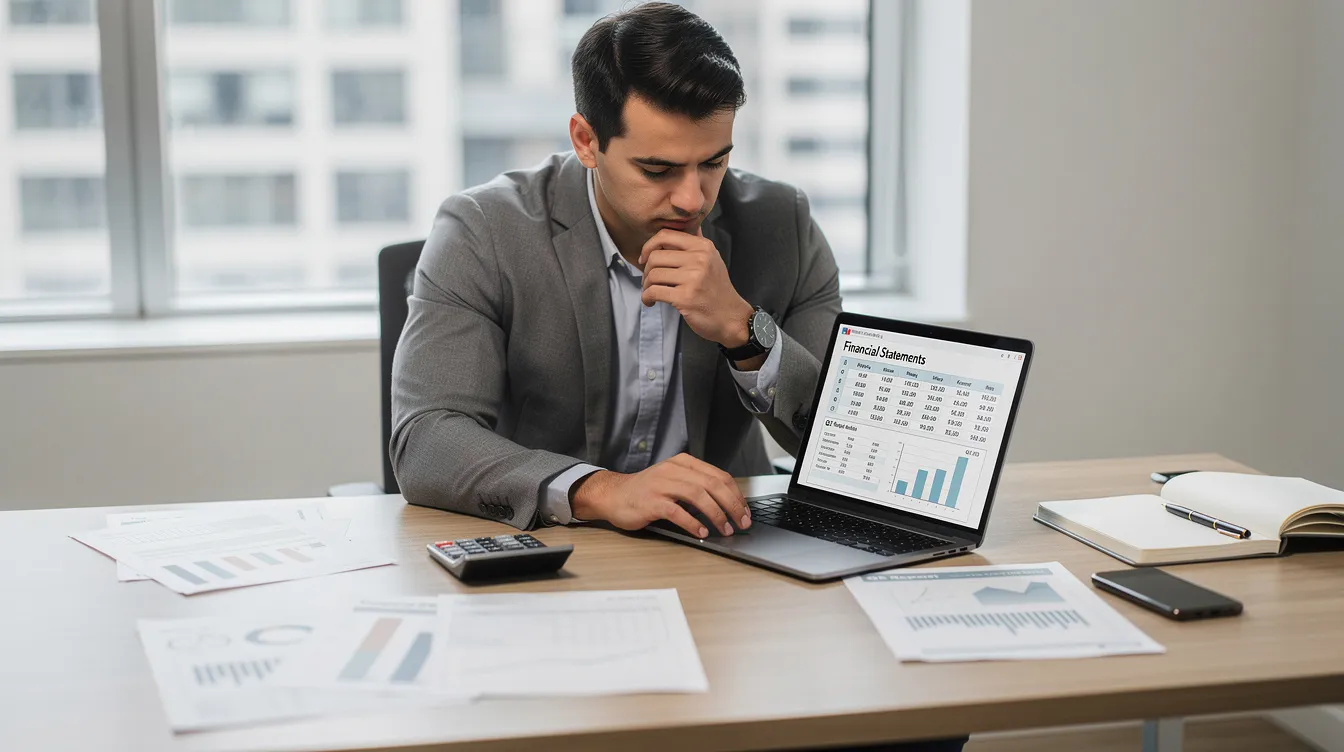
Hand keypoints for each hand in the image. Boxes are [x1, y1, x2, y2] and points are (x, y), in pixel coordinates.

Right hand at [570, 453, 750, 538]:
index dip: (736, 495)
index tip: (745, 511)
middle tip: (742, 522)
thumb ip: (697, 486)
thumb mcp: (674, 481)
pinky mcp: (651, 502)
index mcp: (684, 463)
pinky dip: (693, 523)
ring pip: (698, 496)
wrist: (613, 495)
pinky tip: (701, 533)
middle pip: (713, 485)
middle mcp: (674, 470)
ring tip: (725, 529)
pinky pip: (677, 512)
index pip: (719, 476)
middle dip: (732, 505)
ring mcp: (662, 485)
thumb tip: (728, 505)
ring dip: (716, 515)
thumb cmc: (646, 492)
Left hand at [639, 229, 752, 347]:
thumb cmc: (717, 290)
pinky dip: (647, 298)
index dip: (648, 246)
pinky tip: (650, 302)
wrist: (731, 317)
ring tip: (651, 292)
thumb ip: (695, 244)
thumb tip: (679, 227)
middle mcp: (699, 259)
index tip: (645, 259)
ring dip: (646, 286)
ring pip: (653, 275)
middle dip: (646, 271)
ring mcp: (693, 279)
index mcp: (703, 247)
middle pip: (655, 256)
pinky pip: (654, 292)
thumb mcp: (712, 260)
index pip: (665, 235)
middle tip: (649, 281)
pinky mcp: (685, 297)